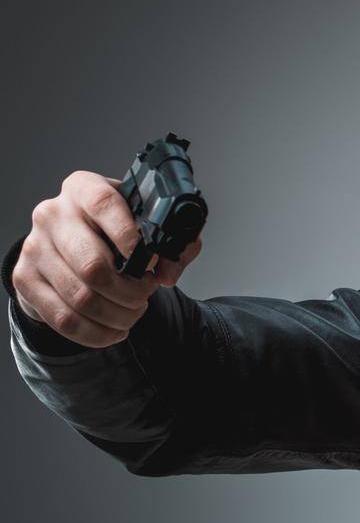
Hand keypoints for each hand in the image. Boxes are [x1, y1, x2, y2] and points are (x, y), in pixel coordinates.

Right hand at [13, 170, 202, 347]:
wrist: (67, 243)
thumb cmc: (112, 231)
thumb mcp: (145, 223)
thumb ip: (171, 242)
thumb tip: (168, 273)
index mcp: (83, 189)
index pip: (104, 205)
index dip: (131, 236)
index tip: (152, 261)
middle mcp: (53, 214)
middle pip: (93, 266)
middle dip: (130, 291)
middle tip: (147, 293)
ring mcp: (34, 247)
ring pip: (80, 297)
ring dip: (118, 314)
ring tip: (134, 312)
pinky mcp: (25, 279)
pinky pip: (63, 319)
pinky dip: (97, 333)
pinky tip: (115, 329)